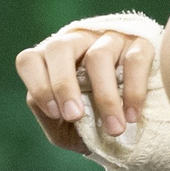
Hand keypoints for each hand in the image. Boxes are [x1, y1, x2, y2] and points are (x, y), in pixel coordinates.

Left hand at [14, 25, 155, 152]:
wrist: (132, 130)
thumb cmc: (92, 124)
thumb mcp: (64, 129)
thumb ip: (51, 118)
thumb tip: (54, 105)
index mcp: (51, 61)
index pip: (30, 60)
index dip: (38, 84)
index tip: (55, 113)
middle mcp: (76, 42)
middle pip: (60, 49)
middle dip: (63, 85)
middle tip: (75, 116)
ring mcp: (109, 40)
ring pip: (99, 56)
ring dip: (105, 96)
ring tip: (114, 129)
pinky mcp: (140, 44)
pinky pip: (134, 60)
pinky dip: (133, 91)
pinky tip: (131, 116)